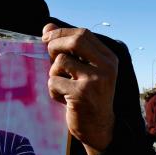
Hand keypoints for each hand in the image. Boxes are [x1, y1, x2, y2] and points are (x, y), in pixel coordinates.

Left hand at [43, 24, 118, 154]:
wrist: (99, 128)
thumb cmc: (88, 96)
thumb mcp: (83, 70)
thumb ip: (68, 48)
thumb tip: (47, 26)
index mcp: (109, 58)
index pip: (83, 34)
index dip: (61, 32)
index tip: (46, 37)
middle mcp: (106, 67)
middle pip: (74, 42)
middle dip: (54, 45)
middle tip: (48, 55)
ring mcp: (95, 80)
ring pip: (60, 62)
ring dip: (53, 73)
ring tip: (62, 86)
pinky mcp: (81, 94)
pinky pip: (54, 82)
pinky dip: (53, 91)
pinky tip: (63, 100)